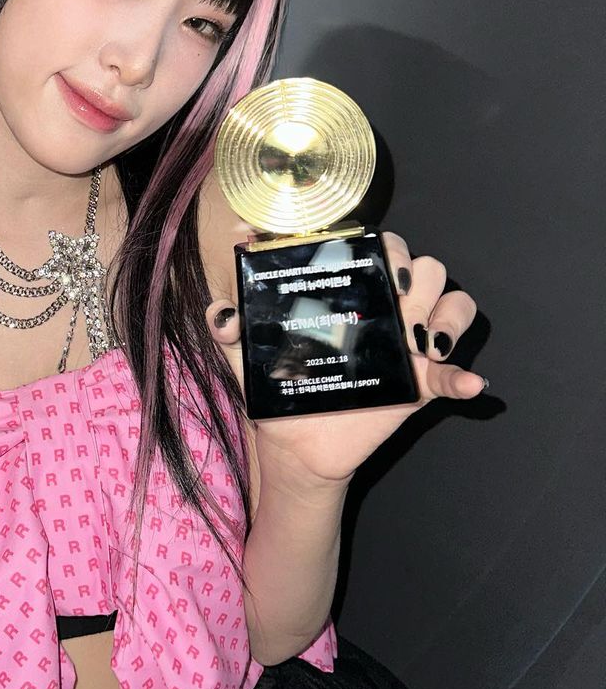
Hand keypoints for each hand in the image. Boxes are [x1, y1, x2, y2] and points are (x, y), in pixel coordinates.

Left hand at [206, 231, 486, 489]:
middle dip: (414, 273)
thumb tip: (222, 309)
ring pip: (452, 304)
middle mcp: (386, 309)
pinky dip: (463, 378)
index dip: (380, 243)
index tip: (364, 252)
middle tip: (393, 298)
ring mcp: (408, 346)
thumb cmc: (277, 387)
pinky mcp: (419, 386)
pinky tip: (467, 383)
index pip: (377, 247)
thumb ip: (231, 326)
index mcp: (351, 292)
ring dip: (446, 314)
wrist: (293, 445)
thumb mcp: (247, 353)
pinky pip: (453, 377)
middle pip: (423, 267)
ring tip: (420, 341)